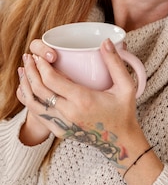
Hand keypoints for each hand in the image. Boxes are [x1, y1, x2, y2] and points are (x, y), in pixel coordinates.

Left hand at [17, 39, 141, 161]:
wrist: (120, 142)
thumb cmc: (124, 113)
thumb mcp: (126, 87)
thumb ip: (115, 63)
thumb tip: (105, 42)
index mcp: (83, 101)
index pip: (52, 80)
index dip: (42, 66)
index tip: (40, 55)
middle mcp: (69, 114)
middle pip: (39, 90)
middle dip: (31, 71)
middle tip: (29, 58)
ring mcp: (62, 125)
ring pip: (34, 104)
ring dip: (26, 85)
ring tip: (24, 70)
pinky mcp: (59, 131)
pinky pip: (38, 115)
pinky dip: (29, 101)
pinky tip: (27, 89)